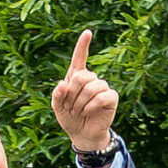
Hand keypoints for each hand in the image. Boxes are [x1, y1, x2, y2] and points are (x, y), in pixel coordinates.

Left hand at [49, 30, 117, 157]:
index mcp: (76, 77)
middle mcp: (91, 79)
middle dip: (72, 93)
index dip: (83, 45)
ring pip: (91, 87)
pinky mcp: (111, 97)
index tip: (87, 32)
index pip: (80, 58)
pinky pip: (102, 96)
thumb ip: (57, 94)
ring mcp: (102, 87)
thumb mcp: (57, 107)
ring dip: (80, 102)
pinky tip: (88, 112)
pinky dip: (91, 105)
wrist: (82, 135)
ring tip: (77, 111)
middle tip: (69, 107)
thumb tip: (62, 84)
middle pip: (81, 76)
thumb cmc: (69, 118)